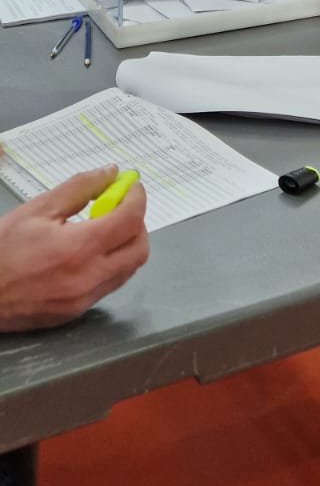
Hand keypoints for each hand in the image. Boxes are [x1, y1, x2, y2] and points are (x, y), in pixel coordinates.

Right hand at [0, 164, 148, 331]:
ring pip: (127, 270)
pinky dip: (111, 264)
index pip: (130, 220)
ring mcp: (85, 299)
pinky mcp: (77, 312)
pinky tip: (89, 252)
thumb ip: (78, 188)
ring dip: (125, 245)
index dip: (136, 198)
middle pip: (139, 249)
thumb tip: (109, 173)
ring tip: (102, 228)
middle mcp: (89, 277)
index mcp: (80, 249)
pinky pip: (109, 285)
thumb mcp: (37, 209)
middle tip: (119, 207)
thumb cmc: (2, 249)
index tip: (131, 186)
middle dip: (137, 223)